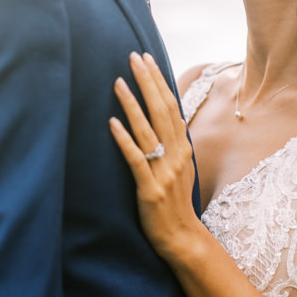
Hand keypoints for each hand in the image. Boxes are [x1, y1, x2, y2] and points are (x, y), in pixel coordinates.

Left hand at [110, 52, 200, 261]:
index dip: (159, 81)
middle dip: (147, 82)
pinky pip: (136, 159)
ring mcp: (164, 172)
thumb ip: (171, 145)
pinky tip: (112, 123)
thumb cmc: (176, 205)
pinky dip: (125, 140)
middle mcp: (177, 155)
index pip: (172, 106)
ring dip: (133, 104)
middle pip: (162, 111)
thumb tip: (159, 122)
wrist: (183, 239)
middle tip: (133, 57)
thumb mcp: (179, 170)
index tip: (147, 59)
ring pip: (148, 130)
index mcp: (184, 148)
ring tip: (118, 82)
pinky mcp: (150, 189)